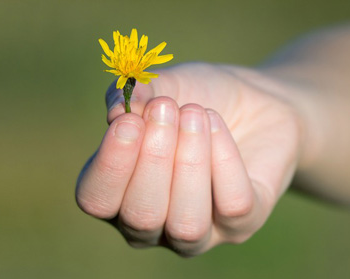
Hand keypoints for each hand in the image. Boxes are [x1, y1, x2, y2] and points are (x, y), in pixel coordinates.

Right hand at [76, 63, 301, 255]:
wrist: (252, 102)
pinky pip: (232, 205)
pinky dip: (224, 158)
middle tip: (166, 108)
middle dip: (154, 158)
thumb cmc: (198, 98)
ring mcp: (198, 233)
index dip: (110, 164)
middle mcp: (155, 224)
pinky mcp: (241, 226)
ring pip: (186, 224)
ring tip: (195, 113)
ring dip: (189, 162)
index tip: (128, 120)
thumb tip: (116, 111)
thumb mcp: (165, 86)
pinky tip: (217, 124)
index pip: (97, 200)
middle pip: (141, 216)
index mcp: (121, 194)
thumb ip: (136, 95)